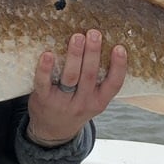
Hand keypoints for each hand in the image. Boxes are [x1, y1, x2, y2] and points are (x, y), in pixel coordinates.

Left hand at [26, 30, 126, 145]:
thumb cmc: (75, 106)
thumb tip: (102, 44)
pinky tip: (48, 54)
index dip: (118, 66)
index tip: (119, 48)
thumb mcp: (93, 100)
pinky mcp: (43, 99)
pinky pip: (43, 83)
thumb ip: (99, 81)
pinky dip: (45, 69)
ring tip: (77, 37)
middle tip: (94, 33)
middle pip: (90, 76)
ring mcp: (63, 102)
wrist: (52, 130)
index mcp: (99, 101)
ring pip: (70, 77)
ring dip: (74, 56)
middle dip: (92, 53)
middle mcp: (83, 103)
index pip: (114, 84)